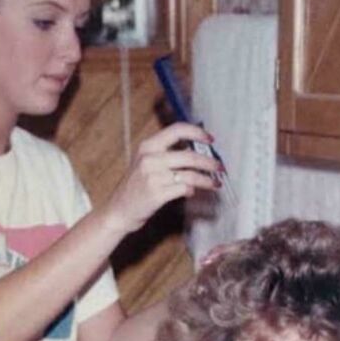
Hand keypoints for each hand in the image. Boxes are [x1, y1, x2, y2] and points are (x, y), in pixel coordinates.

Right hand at [103, 123, 221, 233]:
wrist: (119, 210)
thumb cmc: (137, 187)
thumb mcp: (146, 163)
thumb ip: (167, 155)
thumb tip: (197, 151)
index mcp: (148, 146)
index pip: (177, 130)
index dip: (197, 132)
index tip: (211, 139)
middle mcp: (150, 159)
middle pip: (189, 155)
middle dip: (209, 162)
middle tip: (220, 167)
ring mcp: (153, 177)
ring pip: (190, 174)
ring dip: (206, 180)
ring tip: (214, 183)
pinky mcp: (157, 194)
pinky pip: (184, 188)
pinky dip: (192, 190)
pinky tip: (192, 192)